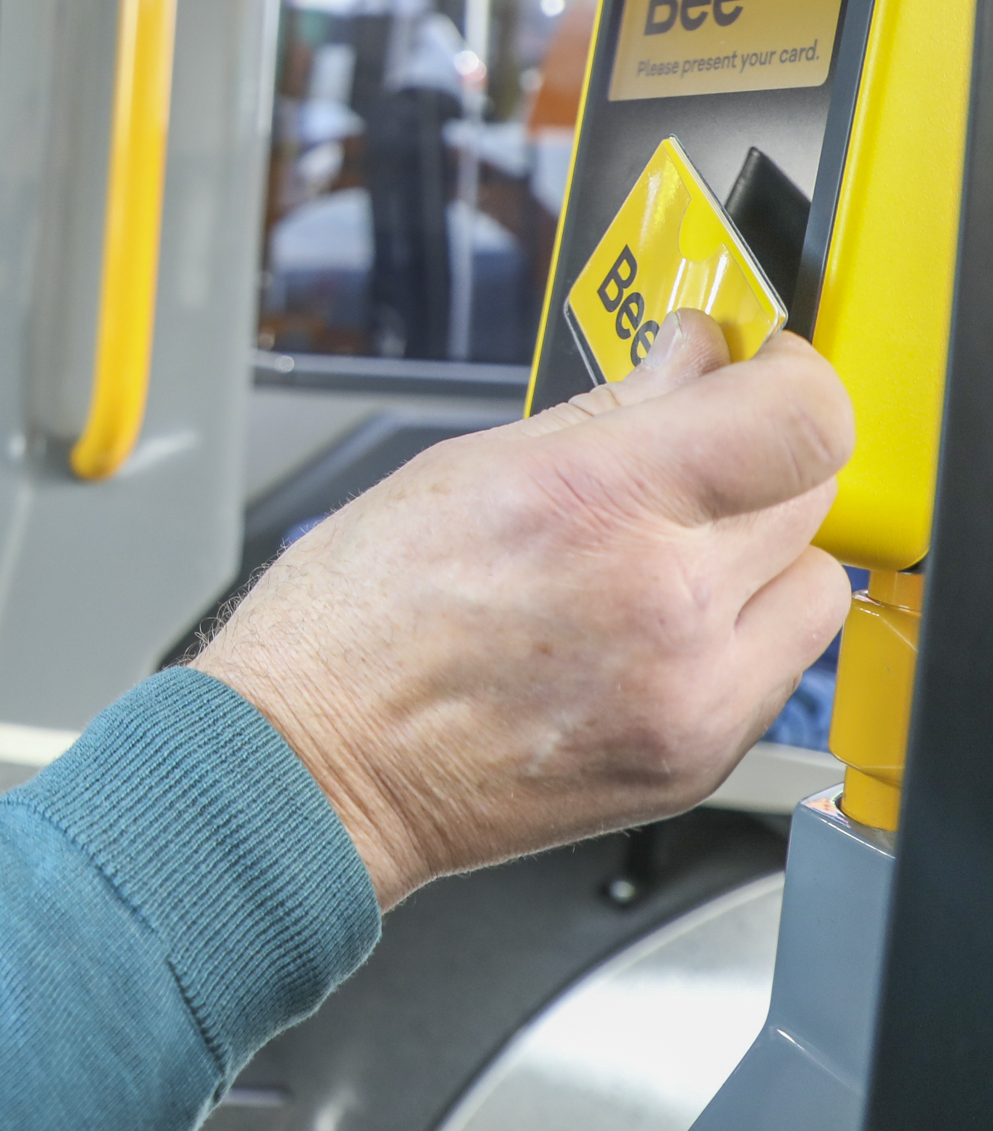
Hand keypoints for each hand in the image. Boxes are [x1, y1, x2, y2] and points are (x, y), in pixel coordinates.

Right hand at [196, 311, 852, 907]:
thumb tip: (692, 360)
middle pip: (810, 489)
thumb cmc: (351, 629)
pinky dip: (733, 637)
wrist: (317, 770)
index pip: (798, 418)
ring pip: (812, 580)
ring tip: (665, 560)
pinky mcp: (700, 755)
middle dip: (755, 460)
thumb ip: (606, 412)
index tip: (766, 367)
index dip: (795, 376)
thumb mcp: (461, 471)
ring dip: (760, 555)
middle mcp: (662, 601)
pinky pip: (775, 667)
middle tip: (690, 460)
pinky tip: (645, 632)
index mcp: (592, 504)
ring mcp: (691, 691)